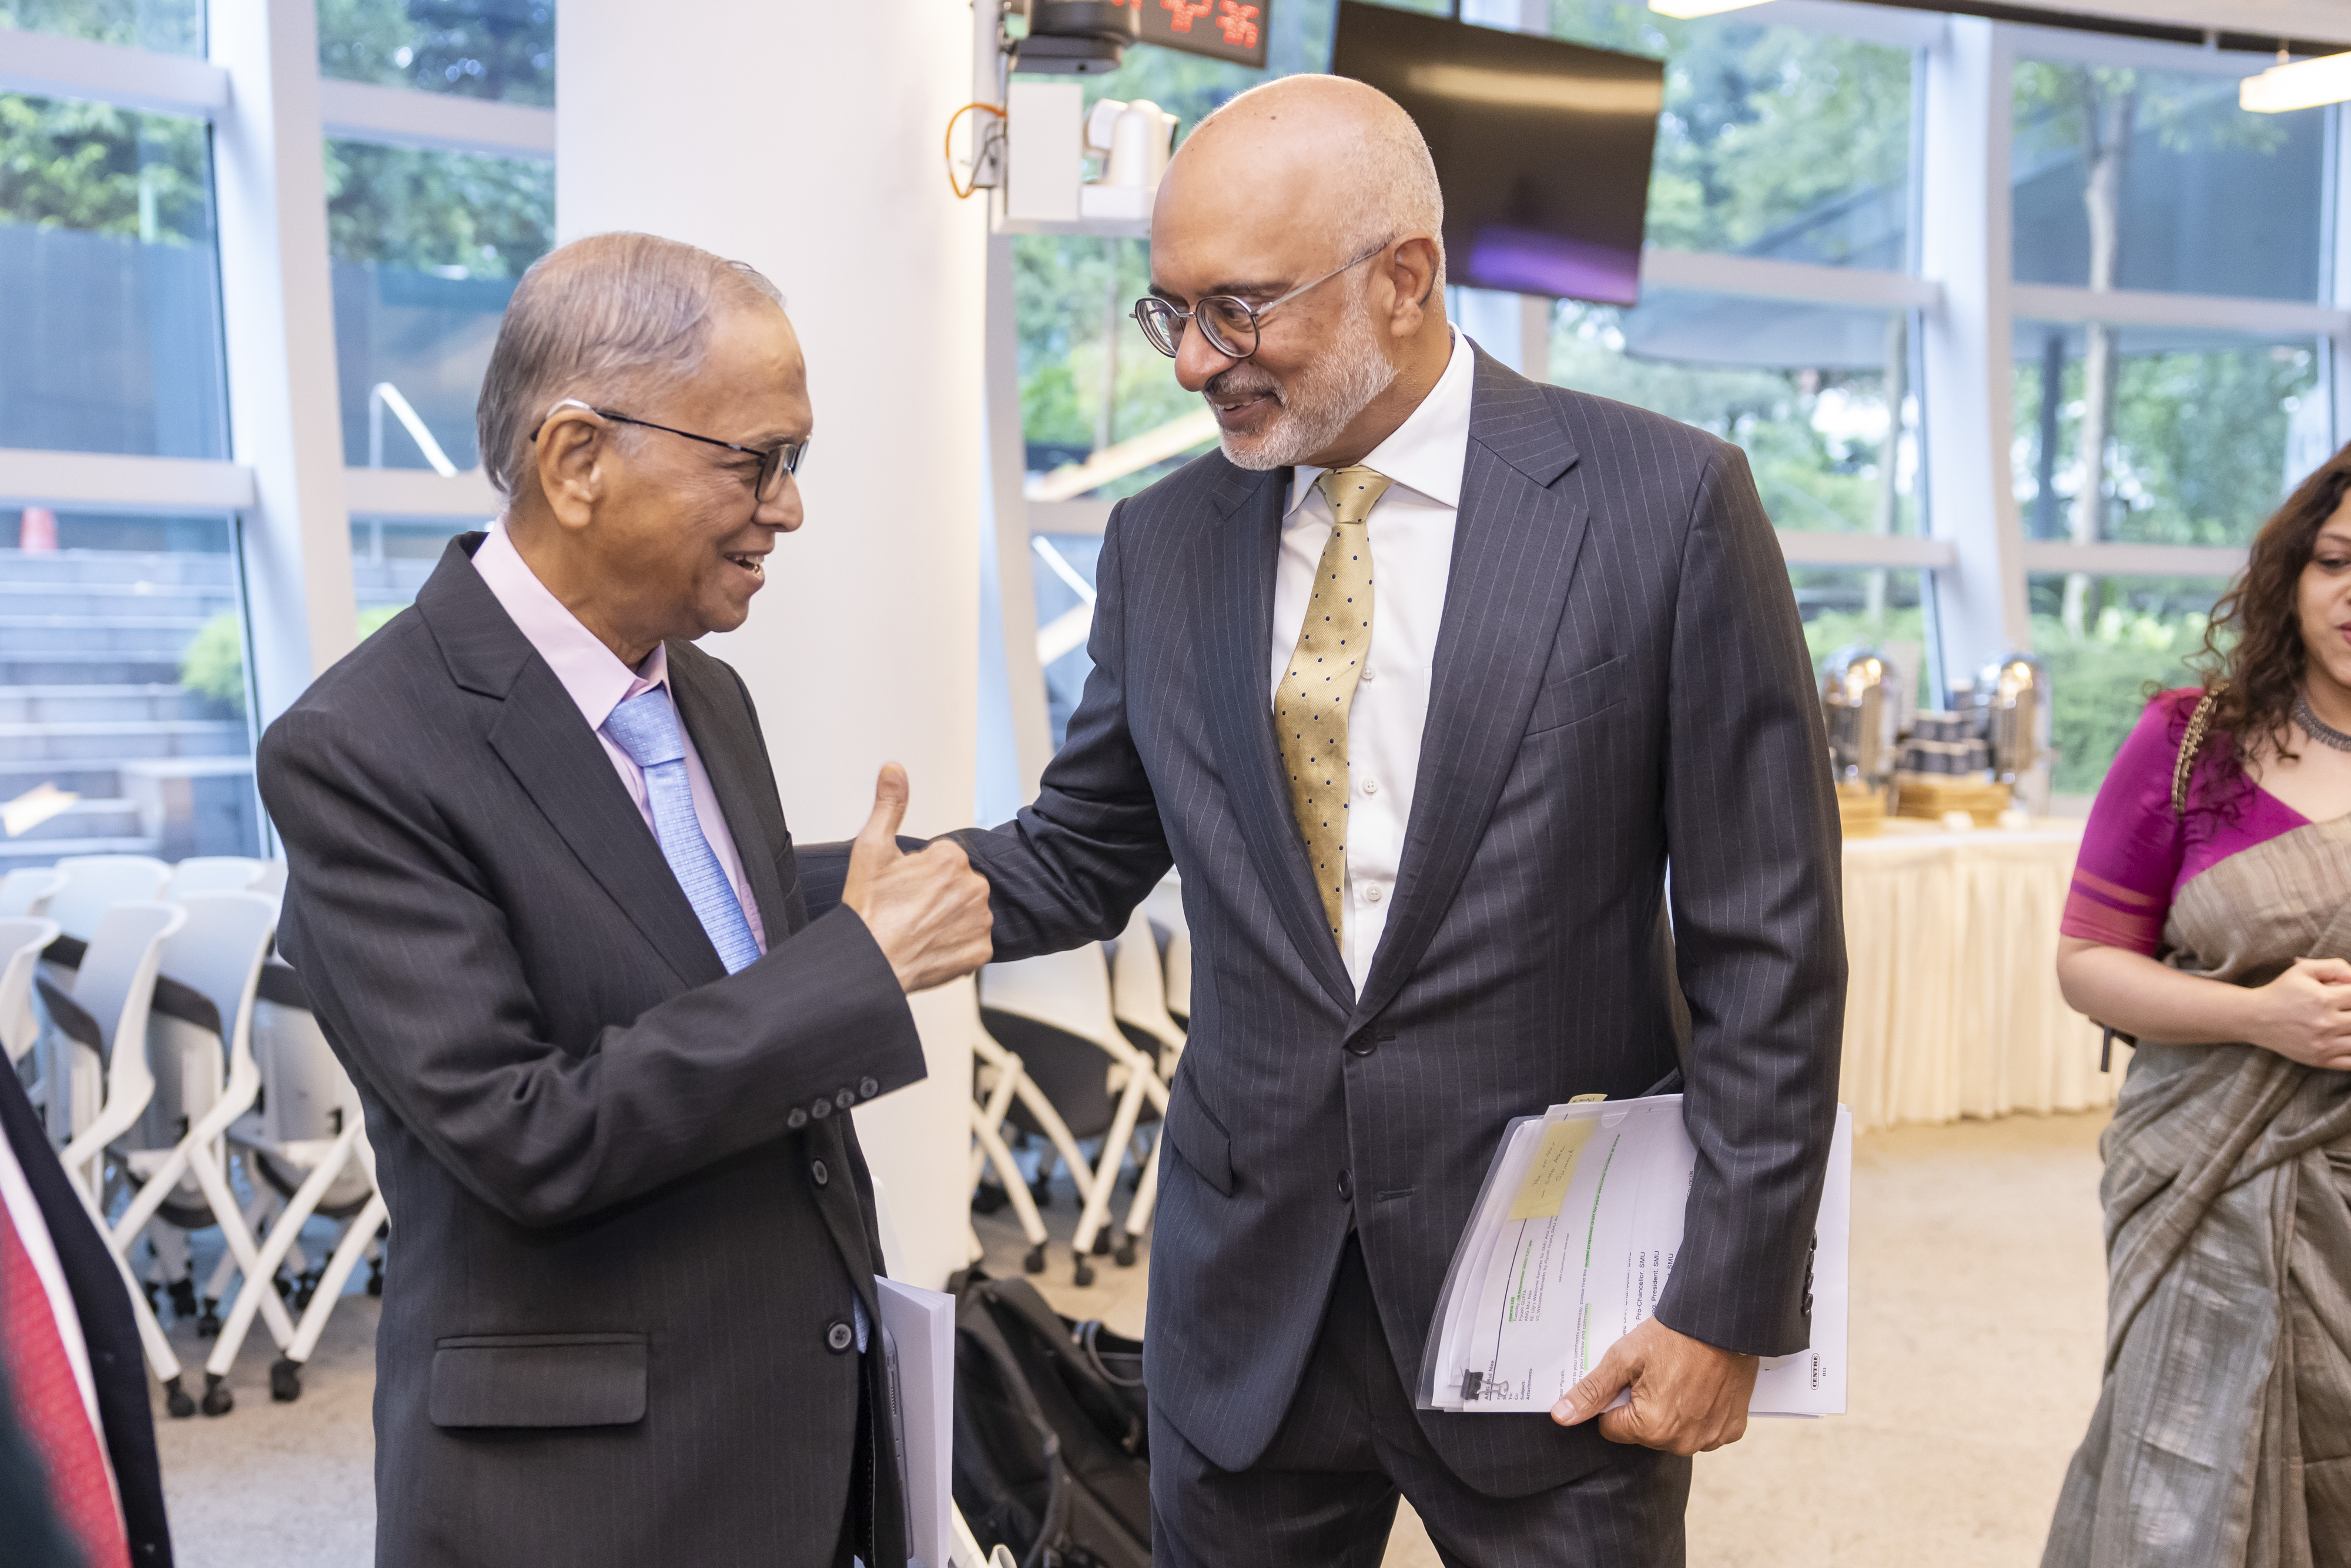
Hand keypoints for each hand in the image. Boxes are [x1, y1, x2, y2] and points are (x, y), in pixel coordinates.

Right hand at [839, 764, 992, 993]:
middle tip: (906, 910)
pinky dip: (956, 944)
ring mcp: (980, 921)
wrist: (869, 963)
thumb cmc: (868, 909)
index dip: (918, 874)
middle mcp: (974, 886)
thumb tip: (894, 769)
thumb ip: (889, 805)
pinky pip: (973, 941)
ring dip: (948, 918)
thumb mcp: (871, 848)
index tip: (900, 888)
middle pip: (957, 884)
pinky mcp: (981, 951)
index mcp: (952, 858)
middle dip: (936, 894)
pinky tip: (930, 946)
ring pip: (966, 911)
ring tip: (916, 928)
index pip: (942, 860)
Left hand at [1550, 1316, 1756, 1455]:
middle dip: (1642, 1407)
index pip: (1611, 1428)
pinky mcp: (1731, 1430)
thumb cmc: (1673, 1337)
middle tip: (1656, 1374)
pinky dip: (1699, 1413)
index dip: (1615, 1401)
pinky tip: (1701, 1386)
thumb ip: (1593, 1391)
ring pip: (1672, 1434)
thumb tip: (1561, 1417)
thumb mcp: (1624, 1357)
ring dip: (1671, 1412)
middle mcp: (1681, 1442)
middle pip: (1642, 1434)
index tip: (1630, 1378)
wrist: (1724, 1323)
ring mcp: (1709, 1439)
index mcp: (1651, 1428)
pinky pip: (1703, 1430)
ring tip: (1679, 1377)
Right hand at [2246, 957, 2350, 1068]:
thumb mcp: (2304, 970)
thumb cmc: (2281, 992)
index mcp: (2324, 999)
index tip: (2346, 996)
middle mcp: (2326, 1023)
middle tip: (2345, 1011)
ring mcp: (2323, 1044)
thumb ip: (2335, 967)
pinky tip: (2346, 1041)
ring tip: (2345, 1025)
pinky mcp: (2320, 1060)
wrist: (2254, 1018)